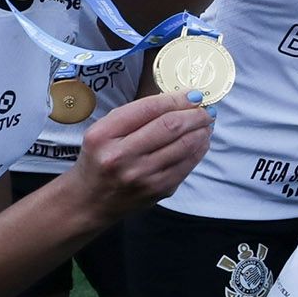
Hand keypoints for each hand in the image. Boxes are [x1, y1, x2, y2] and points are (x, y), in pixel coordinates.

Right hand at [62, 91, 213, 224]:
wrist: (91, 201)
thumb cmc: (100, 158)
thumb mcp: (104, 131)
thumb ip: (136, 115)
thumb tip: (181, 100)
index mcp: (104, 135)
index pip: (149, 109)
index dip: (177, 99)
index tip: (194, 95)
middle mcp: (121, 156)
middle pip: (171, 126)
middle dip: (196, 114)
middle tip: (206, 109)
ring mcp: (142, 176)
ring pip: (185, 145)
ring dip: (202, 131)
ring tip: (206, 123)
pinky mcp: (158, 190)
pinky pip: (188, 164)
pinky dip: (199, 149)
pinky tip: (201, 141)